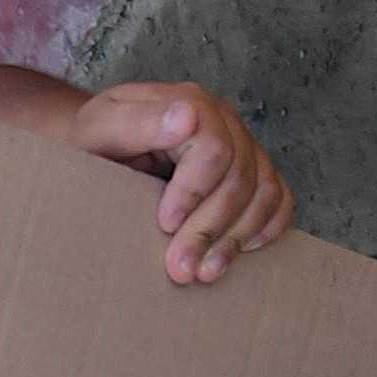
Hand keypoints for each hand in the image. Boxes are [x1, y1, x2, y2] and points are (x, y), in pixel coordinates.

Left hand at [66, 81, 295, 284]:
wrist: (102, 152)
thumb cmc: (97, 143)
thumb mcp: (98, 129)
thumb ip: (134, 122)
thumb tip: (186, 117)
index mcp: (188, 104)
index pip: (213, 147)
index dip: (194, 190)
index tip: (166, 223)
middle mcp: (223, 123)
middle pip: (240, 177)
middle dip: (210, 228)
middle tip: (180, 269)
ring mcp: (243, 147)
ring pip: (263, 192)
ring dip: (237, 238)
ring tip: (205, 272)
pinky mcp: (253, 173)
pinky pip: (279, 199)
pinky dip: (267, 228)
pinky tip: (241, 251)